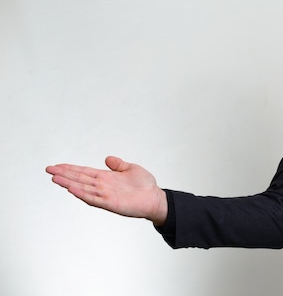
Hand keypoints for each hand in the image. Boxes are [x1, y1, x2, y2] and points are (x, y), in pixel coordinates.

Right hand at [46, 156, 167, 224]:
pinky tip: (71, 189)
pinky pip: (93, 198)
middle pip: (79, 179)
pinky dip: (82, 194)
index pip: (84, 172)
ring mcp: (105, 194)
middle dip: (64, 174)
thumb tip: (108, 158)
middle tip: (48, 170)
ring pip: (82, 188)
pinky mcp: (110, 203)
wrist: (155, 198)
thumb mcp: (131, 168)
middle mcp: (103, 186)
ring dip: (68, 183)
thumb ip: (118, 164)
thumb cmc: (145, 185)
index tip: (57, 166)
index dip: (71, 168)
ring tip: (55, 178)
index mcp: (106, 177)